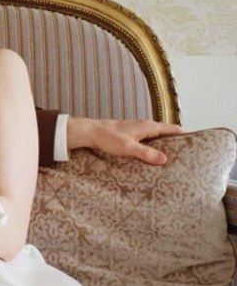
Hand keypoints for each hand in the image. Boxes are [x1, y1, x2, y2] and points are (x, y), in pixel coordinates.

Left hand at [67, 117, 183, 164]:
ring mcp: (137, 129)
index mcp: (148, 126)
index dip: (185, 135)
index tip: (196, 143)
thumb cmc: (107, 138)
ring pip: (156, 136)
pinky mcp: (130, 134)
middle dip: (176, 142)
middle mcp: (144, 125)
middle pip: (166, 133)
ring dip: (164, 145)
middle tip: (186, 155)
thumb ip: (146, 153)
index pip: (173, 129)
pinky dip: (153, 146)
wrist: (89, 132)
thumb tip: (165, 159)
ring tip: (172, 158)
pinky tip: (152, 156)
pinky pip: (147, 139)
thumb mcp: (128, 148)